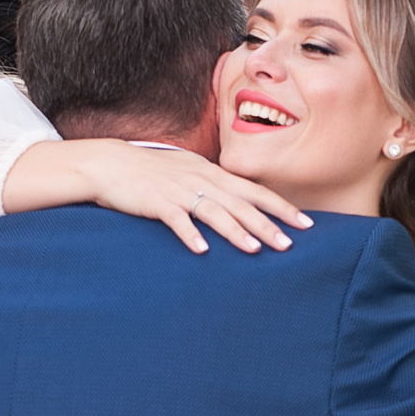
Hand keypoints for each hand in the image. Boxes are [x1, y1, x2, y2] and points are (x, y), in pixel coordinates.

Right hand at [7, 140, 310, 255]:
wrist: (109, 164)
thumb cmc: (151, 172)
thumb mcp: (188, 172)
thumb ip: (213, 186)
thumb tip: (239, 204)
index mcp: (211, 172)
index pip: (254, 190)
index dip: (281, 206)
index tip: (305, 222)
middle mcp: (200, 179)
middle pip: (241, 203)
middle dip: (268, 223)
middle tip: (290, 243)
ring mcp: (178, 190)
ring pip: (214, 212)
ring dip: (236, 232)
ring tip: (255, 250)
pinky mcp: (155, 202)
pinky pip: (176, 220)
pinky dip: (189, 235)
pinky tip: (202, 251)